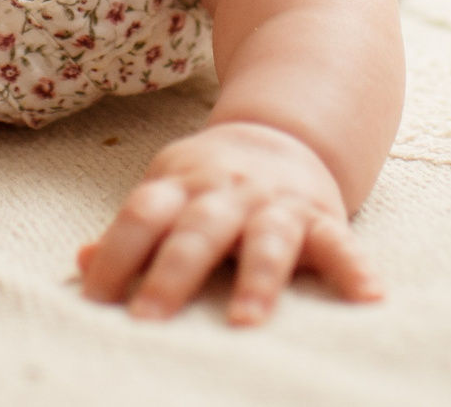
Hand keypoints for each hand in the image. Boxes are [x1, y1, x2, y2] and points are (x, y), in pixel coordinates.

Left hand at [78, 121, 380, 325]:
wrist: (283, 130)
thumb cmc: (210, 182)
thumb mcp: (166, 191)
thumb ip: (130, 230)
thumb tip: (82, 259)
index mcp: (181, 185)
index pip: (142, 214)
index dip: (115, 253)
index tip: (94, 298)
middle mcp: (227, 192)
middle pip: (197, 230)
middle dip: (172, 274)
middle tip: (148, 319)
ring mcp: (275, 204)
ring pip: (265, 239)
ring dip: (256, 279)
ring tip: (245, 321)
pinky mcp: (319, 216)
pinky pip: (339, 243)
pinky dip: (354, 268)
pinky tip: (369, 297)